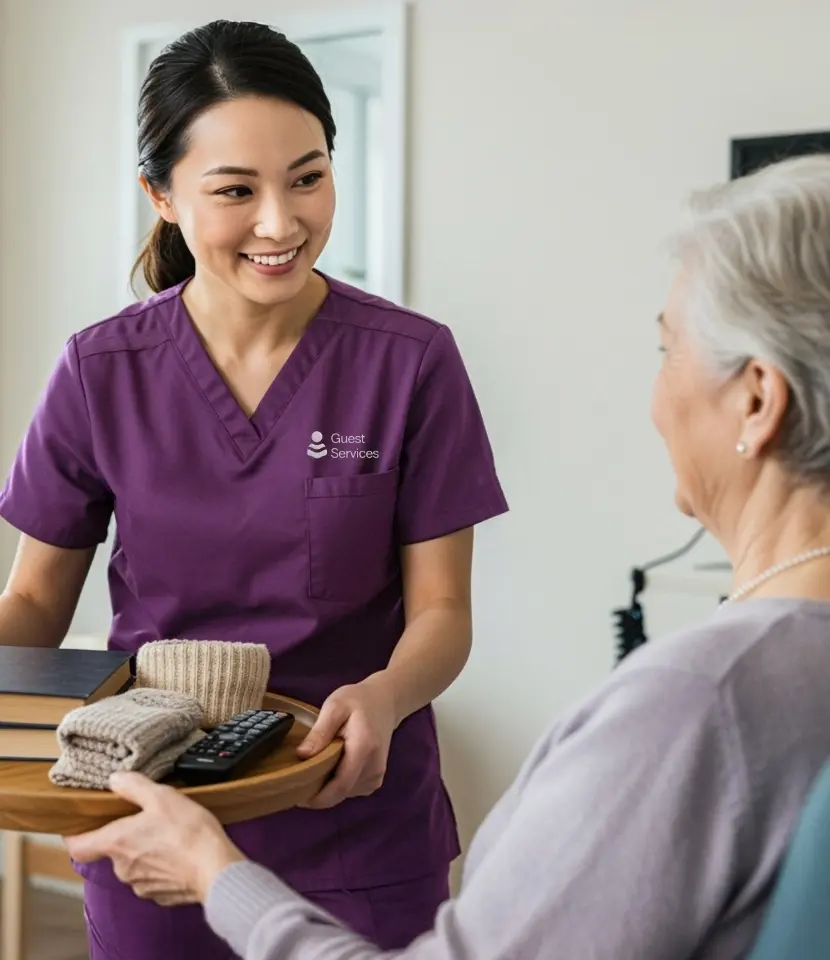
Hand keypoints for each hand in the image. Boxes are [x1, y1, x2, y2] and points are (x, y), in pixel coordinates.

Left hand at [64, 772, 245, 905]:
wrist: (215, 870)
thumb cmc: (188, 833)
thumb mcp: (162, 797)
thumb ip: (134, 786)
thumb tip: (115, 779)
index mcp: (117, 842)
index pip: (78, 846)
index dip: (75, 836)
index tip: (78, 827)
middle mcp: (122, 868)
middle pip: (112, 851)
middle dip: (126, 837)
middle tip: (148, 820)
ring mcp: (140, 885)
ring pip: (134, 864)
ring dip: (146, 851)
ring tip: (170, 836)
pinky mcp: (159, 895)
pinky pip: (153, 878)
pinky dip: (162, 866)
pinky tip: (180, 854)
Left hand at [296, 673, 396, 809]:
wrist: (385, 702)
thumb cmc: (358, 701)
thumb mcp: (335, 706)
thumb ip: (320, 731)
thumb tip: (302, 755)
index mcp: (364, 749)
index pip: (340, 786)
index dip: (316, 798)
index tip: (295, 795)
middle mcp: (373, 768)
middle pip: (339, 793)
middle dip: (316, 793)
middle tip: (296, 781)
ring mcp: (376, 777)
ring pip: (343, 794)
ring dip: (325, 788)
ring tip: (313, 768)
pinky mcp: (375, 780)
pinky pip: (349, 791)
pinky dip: (336, 785)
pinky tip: (329, 767)